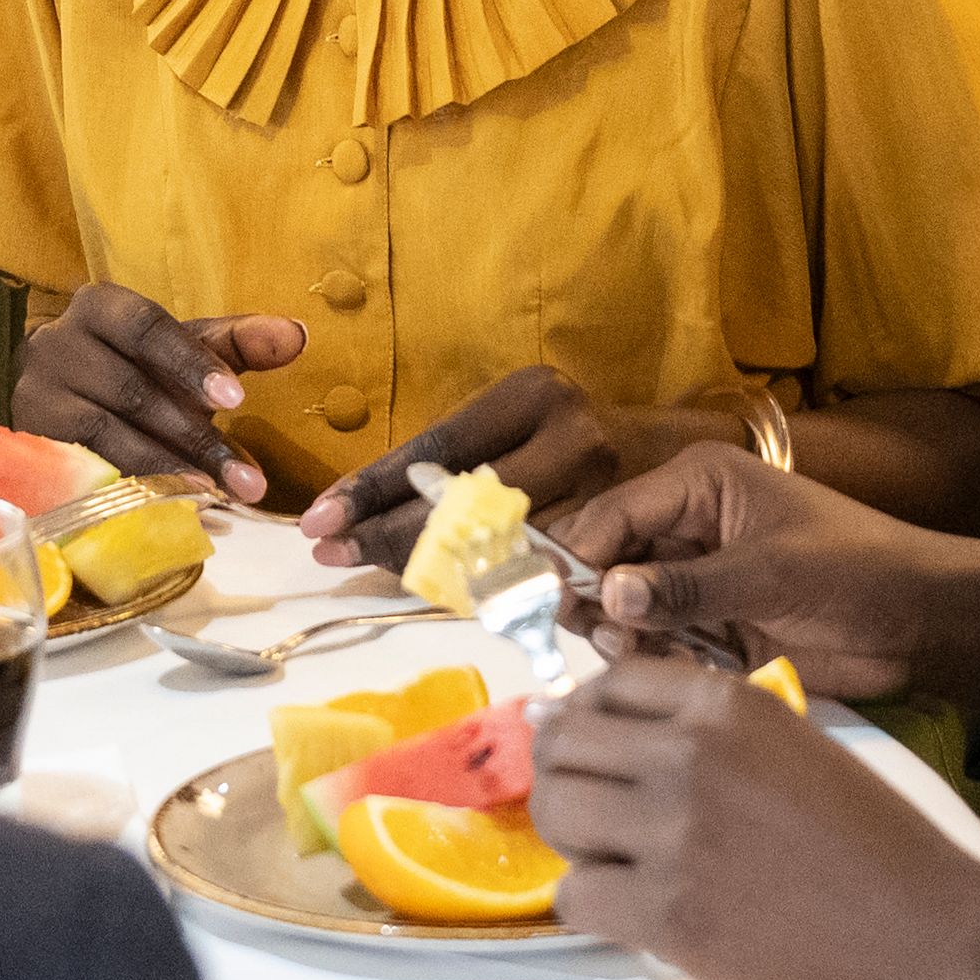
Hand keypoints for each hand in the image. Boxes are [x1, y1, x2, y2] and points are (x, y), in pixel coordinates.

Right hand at [13, 290, 308, 503]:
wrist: (37, 382)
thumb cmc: (124, 363)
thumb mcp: (176, 347)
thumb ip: (234, 343)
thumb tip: (296, 334)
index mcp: (101, 308)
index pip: (146, 328)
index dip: (190, 362)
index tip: (238, 400)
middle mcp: (58, 343)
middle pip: (132, 389)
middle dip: (195, 435)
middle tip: (249, 477)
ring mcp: (35, 392)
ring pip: (106, 431)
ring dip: (167, 466)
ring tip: (217, 494)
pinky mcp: (26, 437)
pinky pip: (80, 464)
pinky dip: (128, 482)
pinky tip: (166, 502)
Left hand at [298, 364, 630, 568]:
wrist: (658, 453)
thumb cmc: (558, 431)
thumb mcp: (507, 416)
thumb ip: (448, 455)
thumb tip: (356, 505)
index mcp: (533, 395)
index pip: (437, 450)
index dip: (373, 489)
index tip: (320, 518)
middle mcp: (571, 439)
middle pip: (461, 504)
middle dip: (386, 533)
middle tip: (331, 552)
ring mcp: (599, 495)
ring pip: (490, 547)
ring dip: (422, 563)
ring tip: (365, 566)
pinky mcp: (612, 542)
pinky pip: (525, 572)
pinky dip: (473, 580)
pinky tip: (432, 584)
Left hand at [529, 647, 979, 979]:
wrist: (932, 946)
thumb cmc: (882, 854)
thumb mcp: (798, 754)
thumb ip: (714, 740)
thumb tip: (617, 740)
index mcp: (727, 706)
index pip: (607, 685)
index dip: (586, 720)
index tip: (593, 751)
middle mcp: (688, 754)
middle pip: (563, 744)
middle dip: (565, 779)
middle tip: (593, 816)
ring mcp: (671, 831)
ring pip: (557, 812)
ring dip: (572, 842)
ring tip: (614, 865)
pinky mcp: (666, 911)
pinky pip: (574, 896)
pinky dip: (591, 909)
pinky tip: (634, 916)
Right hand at [538, 445, 979, 717]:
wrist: (926, 625)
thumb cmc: (859, 571)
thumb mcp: (772, 571)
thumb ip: (687, 587)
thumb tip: (606, 594)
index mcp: (698, 485)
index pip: (612, 515)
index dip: (576, 557)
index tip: (546, 604)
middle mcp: (686, 526)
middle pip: (606, 560)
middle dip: (595, 600)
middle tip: (605, 639)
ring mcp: (697, 579)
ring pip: (625, 607)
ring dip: (625, 635)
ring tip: (643, 656)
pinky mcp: (712, 626)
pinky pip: (657, 643)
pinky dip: (656, 660)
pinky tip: (674, 671)